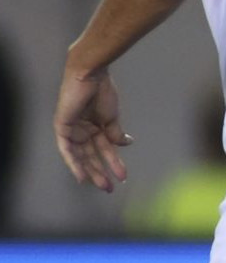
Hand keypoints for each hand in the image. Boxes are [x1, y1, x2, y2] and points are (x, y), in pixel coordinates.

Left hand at [55, 65, 130, 191]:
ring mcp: (71, 129)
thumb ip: (115, 133)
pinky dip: (73, 163)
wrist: (91, 75)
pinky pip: (67, 149)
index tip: (121, 176)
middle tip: (111, 187)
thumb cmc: (102, 92)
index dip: (111, 163)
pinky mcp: (62, 126)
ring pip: (81, 155)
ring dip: (92, 170)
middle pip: (91, 155)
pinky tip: (82, 176)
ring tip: (104, 184)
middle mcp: (81, 130)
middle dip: (102, 171)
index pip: (101, 150)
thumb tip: (126, 144)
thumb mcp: (112, 118)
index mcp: (93, 127)